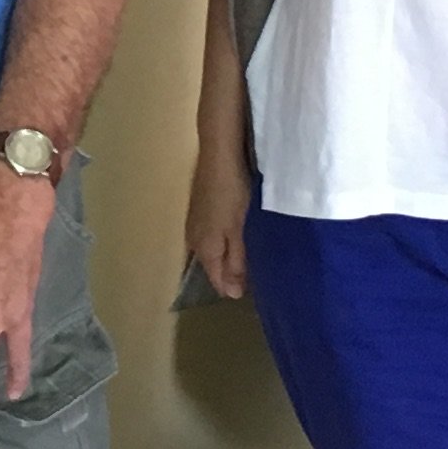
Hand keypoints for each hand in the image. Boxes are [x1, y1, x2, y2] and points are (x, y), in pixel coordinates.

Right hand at [184, 135, 252, 303]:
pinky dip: (223, 240)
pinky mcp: (199, 207)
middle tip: (253, 274)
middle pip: (211, 265)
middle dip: (228, 273)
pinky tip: (235, 234)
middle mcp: (193, 239)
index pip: (215, 280)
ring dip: (226, 255)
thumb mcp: (238, 231)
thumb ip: (236, 262)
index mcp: (204, 248)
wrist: (219, 155)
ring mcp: (194, 222)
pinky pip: (210, 235)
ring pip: (211, 249)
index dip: (233, 287)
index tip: (253, 288)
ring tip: (247, 257)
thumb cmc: (232, 193)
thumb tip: (232, 294)